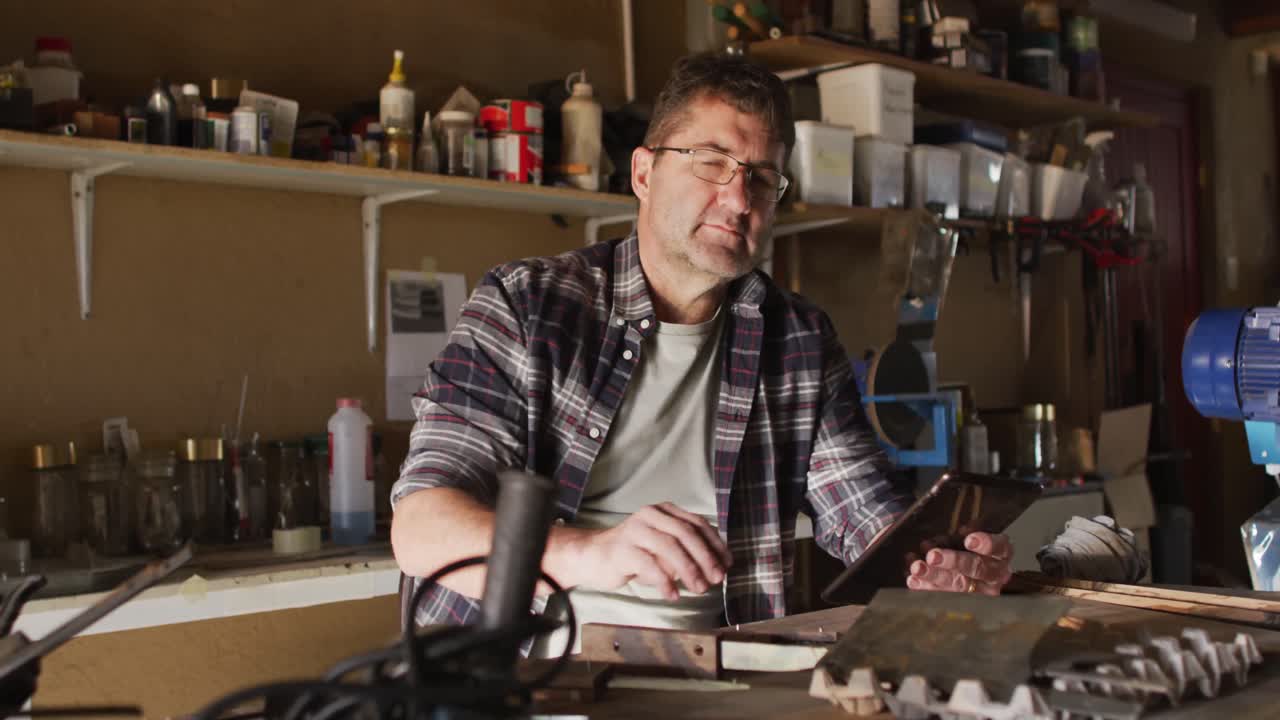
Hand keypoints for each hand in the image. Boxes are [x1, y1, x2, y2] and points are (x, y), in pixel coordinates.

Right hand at [567, 503, 731, 599]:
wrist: (593, 556)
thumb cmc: (633, 553)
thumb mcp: (663, 547)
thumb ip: (686, 551)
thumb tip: (717, 567)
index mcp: (664, 511)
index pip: (698, 523)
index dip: (715, 544)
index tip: (727, 564)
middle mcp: (651, 515)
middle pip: (686, 533)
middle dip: (706, 558)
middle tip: (716, 578)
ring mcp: (635, 530)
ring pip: (670, 546)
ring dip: (689, 570)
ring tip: (699, 588)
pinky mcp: (622, 549)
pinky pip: (649, 565)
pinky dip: (665, 581)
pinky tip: (673, 594)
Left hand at [905, 532, 1012, 595]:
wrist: (979, 571)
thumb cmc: (971, 546)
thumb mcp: (970, 534)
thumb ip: (958, 536)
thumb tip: (936, 542)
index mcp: (1002, 552)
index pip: (997, 547)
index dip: (984, 544)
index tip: (969, 540)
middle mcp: (996, 573)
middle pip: (976, 567)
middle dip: (953, 561)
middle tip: (933, 556)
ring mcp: (982, 590)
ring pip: (959, 584)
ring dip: (935, 575)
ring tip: (917, 568)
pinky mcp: (966, 601)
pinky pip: (945, 595)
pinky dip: (926, 586)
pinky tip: (913, 581)